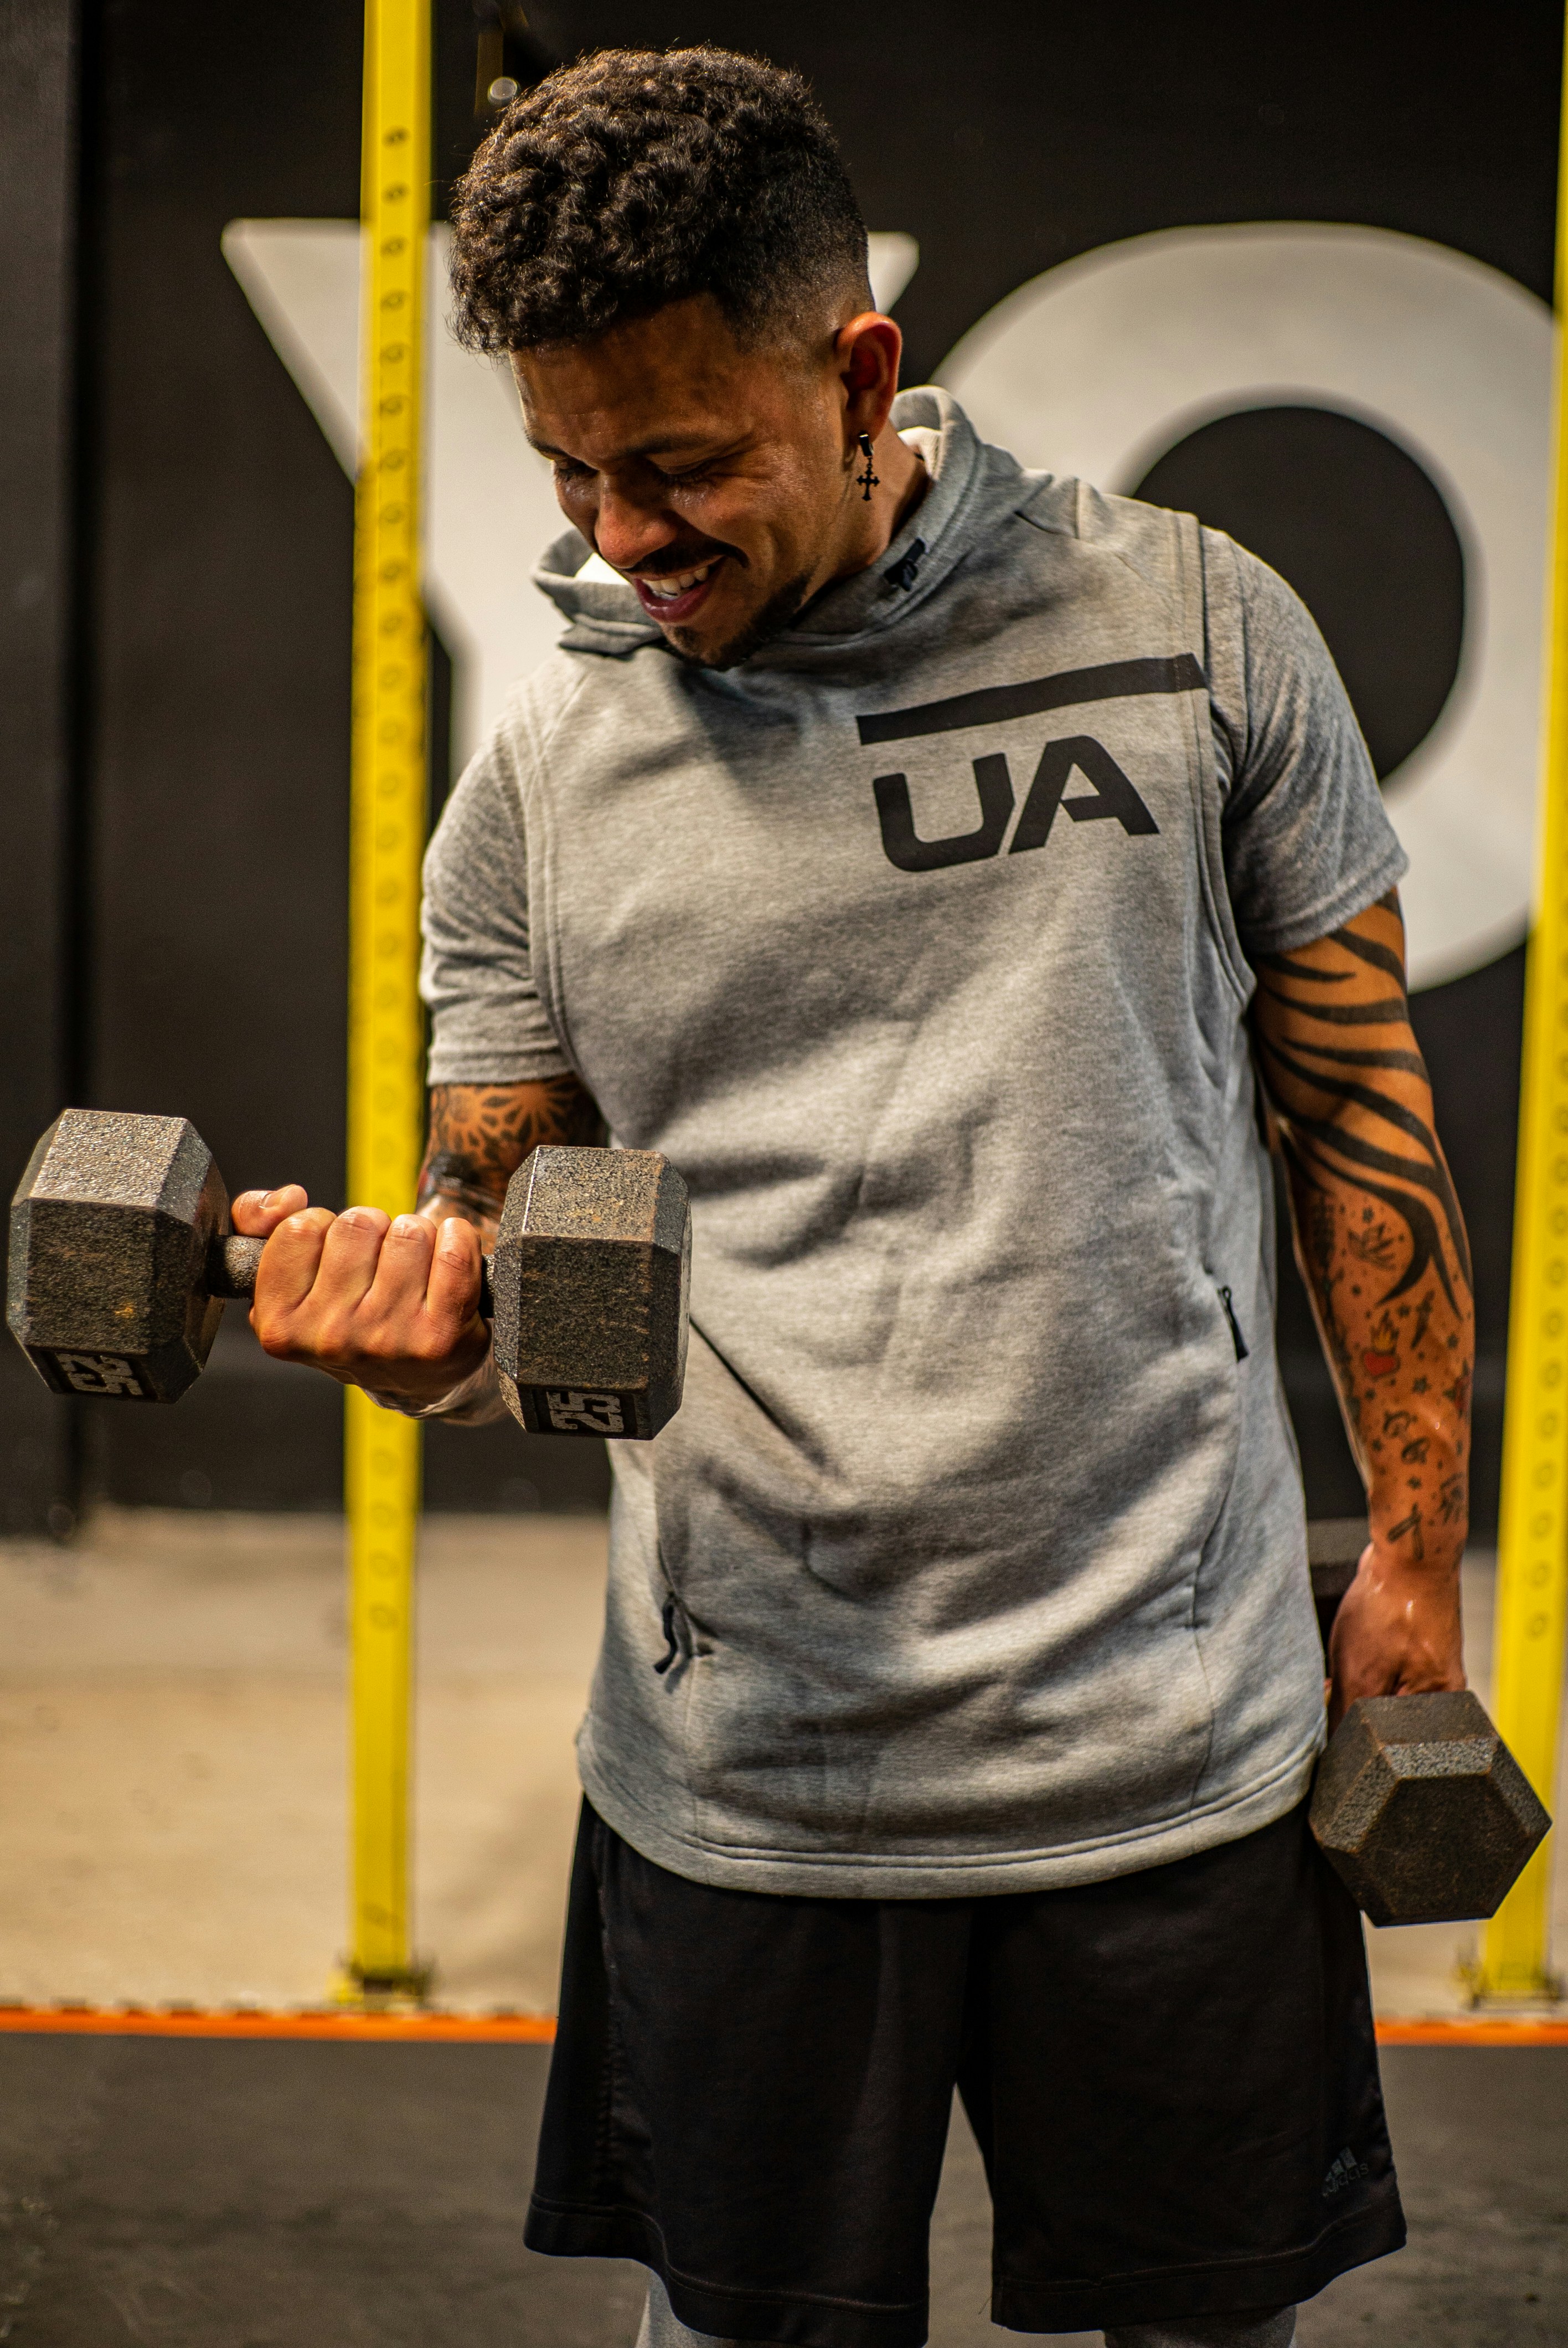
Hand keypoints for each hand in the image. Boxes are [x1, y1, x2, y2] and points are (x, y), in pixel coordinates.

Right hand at [232, 1188, 489, 1405]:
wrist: (415, 1374)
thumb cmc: (350, 1313)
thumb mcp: (286, 1274)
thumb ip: (256, 1221)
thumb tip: (285, 1199)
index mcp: (280, 1325)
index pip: (300, 1228)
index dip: (323, 1226)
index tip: (332, 1252)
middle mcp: (330, 1339)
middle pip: (358, 1223)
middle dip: (373, 1229)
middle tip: (378, 1261)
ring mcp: (387, 1341)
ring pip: (408, 1233)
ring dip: (416, 1235)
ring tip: (412, 1267)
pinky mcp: (440, 1338)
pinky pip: (454, 1253)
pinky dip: (459, 1240)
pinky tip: (448, 1258)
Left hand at [1326, 1542, 1465, 1730]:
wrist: (1409, 1551)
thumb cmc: (1394, 1608)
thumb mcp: (1362, 1672)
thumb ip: (1349, 1713)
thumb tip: (1333, 1746)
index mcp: (1441, 1706)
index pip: (1392, 1742)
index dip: (1354, 1732)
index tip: (1331, 1714)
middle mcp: (1442, 1690)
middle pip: (1385, 1716)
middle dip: (1353, 1703)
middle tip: (1339, 1675)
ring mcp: (1431, 1664)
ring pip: (1379, 1688)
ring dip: (1354, 1678)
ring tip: (1350, 1651)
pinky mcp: (1418, 1643)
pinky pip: (1383, 1664)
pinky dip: (1362, 1658)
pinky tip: (1351, 1643)